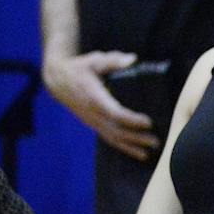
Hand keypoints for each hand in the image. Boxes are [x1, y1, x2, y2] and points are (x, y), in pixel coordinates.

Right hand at [43, 51, 159, 160]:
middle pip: (116, 130)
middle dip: (136, 138)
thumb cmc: (79, 68)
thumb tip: (132, 59)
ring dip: (130, 147)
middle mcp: (93, 113)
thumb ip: (113, 60)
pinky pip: (108, 138)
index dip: (132, 119)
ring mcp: (92, 121)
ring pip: (112, 138)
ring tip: (147, 153)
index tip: (148, 122)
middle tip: (155, 142)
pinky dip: (122, 147)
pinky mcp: (92, 124)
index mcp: (94, 97)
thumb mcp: (94, 60)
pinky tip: (135, 152)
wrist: (57, 80)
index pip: (115, 113)